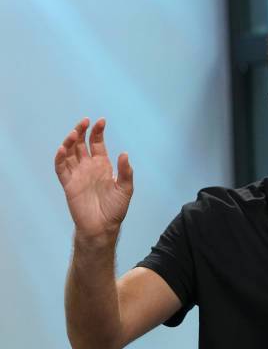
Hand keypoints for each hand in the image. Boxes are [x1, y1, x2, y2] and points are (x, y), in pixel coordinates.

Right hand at [54, 117, 133, 239]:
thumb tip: (124, 154)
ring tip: (74, 133)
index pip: (97, 143)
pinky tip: (63, 149)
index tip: (101, 121)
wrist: (102, 227)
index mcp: (103, 166)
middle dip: (82, 131)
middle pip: (81, 144)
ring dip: (70, 141)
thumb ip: (126, 172)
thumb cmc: (115, 209)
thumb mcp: (125, 189)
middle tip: (85, 121)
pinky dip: (60, 158)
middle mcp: (88, 167)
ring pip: (69, 152)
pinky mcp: (68, 184)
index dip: (98, 132)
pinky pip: (61, 168)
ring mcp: (77, 174)